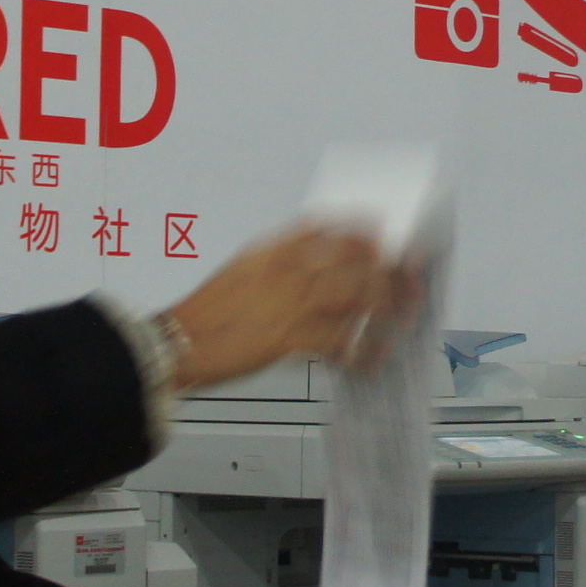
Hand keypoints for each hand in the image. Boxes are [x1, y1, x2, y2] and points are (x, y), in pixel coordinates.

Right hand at [164, 226, 411, 389]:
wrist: (176, 345)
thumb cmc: (204, 317)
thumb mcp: (239, 274)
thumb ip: (277, 269)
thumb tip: (312, 276)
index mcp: (271, 251)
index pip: (326, 226)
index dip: (361, 228)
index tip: (383, 232)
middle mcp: (285, 270)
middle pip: (354, 259)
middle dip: (390, 270)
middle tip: (409, 283)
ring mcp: (290, 301)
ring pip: (357, 296)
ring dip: (386, 309)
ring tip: (401, 320)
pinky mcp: (290, 337)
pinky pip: (341, 341)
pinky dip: (361, 352)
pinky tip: (370, 360)